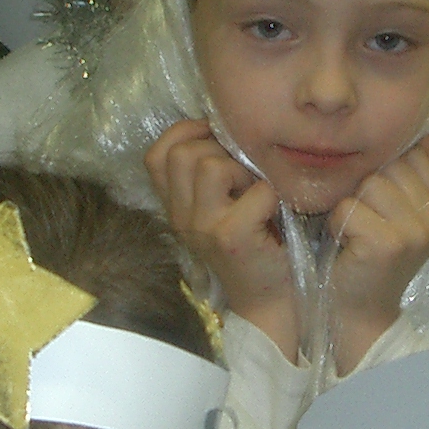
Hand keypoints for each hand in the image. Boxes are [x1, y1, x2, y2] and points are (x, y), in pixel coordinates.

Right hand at [145, 119, 296, 356]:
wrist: (269, 301)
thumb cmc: (254, 245)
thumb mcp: (219, 207)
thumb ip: (209, 173)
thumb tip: (219, 127)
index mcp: (174, 206)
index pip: (157, 154)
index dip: (185, 134)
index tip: (214, 141)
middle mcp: (180, 217)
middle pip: (183, 152)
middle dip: (220, 152)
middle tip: (242, 178)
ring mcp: (202, 228)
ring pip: (210, 165)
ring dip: (242, 171)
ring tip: (253, 193)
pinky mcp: (230, 238)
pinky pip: (255, 192)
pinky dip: (271, 196)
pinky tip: (272, 216)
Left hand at [329, 133, 428, 370]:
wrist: (360, 314)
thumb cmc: (371, 262)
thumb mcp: (400, 216)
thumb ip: (415, 177)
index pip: (410, 159)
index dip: (383, 179)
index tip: (381, 212)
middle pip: (388, 168)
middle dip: (365, 192)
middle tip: (365, 226)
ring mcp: (415, 232)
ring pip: (368, 185)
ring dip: (350, 208)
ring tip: (356, 236)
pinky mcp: (387, 243)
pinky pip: (349, 208)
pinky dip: (338, 225)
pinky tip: (347, 246)